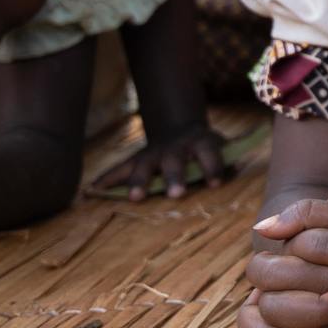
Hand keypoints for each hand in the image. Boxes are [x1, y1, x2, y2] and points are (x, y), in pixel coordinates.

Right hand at [92, 118, 234, 200]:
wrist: (180, 129)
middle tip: (176, 194)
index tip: (215, 183)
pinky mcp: (135, 159)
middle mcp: (175, 147)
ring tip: (134, 198)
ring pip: (143, 165)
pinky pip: (118, 169)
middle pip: (174, 161)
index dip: (212, 167)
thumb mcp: (222, 147)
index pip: (209, 153)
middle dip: (174, 177)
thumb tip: (237, 168)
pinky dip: (105, 179)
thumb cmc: (205, 147)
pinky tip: (90, 191)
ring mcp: (153, 152)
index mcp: (200, 143)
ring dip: (138, 181)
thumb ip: (229, 159)